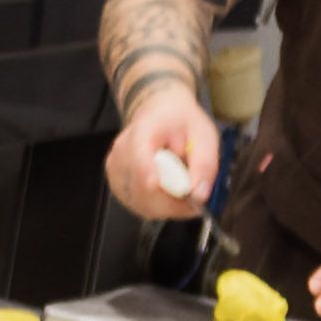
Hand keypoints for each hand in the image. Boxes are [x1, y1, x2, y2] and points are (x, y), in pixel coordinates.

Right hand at [105, 89, 221, 221]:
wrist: (158, 113)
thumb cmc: (179, 122)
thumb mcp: (203, 134)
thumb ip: (204, 164)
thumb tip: (199, 196)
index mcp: (141, 134)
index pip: (142, 166)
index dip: (161, 185)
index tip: (182, 194)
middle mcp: (121, 154)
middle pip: (143, 194)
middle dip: (174, 202)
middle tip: (194, 193)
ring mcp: (115, 172)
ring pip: (142, 205)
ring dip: (167, 205)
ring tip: (179, 184)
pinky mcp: (116, 185)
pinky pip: (139, 207)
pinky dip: (158, 205)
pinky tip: (167, 189)